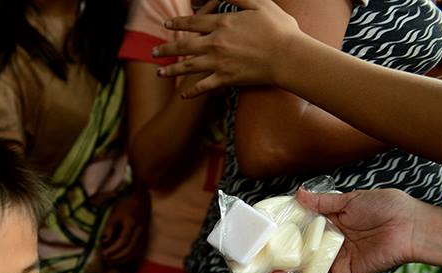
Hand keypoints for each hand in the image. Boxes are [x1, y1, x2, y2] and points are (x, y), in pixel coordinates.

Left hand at [99, 191, 148, 266]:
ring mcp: (144, 235)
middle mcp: (140, 231)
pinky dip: (130, 258)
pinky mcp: (146, 238)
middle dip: (116, 257)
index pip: (123, 241)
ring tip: (111, 261)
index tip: (103, 253)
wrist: (141, 199)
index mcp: (132, 223)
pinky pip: (139, 252)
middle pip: (129, 249)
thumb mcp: (115, 213)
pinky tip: (121, 259)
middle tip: (105, 259)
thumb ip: (110, 227)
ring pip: (135, 253)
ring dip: (123, 259)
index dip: (113, 249)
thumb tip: (103, 241)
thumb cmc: (126, 205)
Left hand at [153, 0, 300, 95]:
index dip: (178, 23)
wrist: (287, 56)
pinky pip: (203, 87)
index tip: (167, 25)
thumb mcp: (260, 3)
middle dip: (166, 48)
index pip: (193, 22)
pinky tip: (182, 95)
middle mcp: (215, 43)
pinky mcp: (225, 79)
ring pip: (188, 67)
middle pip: (184, 46)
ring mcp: (218, 62)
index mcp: (222, 24)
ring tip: (159, 73)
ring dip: (171, 70)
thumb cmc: (278, 28)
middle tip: (154, 52)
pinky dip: (191, 92)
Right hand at [272, 188, 419, 272]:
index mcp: (334, 225)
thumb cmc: (387, 208)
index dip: (287, 236)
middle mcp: (333, 245)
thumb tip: (299, 194)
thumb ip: (323, 202)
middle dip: (284, 261)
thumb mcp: (350, 200)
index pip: (304, 233)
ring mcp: (338, 261)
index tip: (271, 236)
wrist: (410, 226)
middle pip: (303, 256)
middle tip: (267, 260)